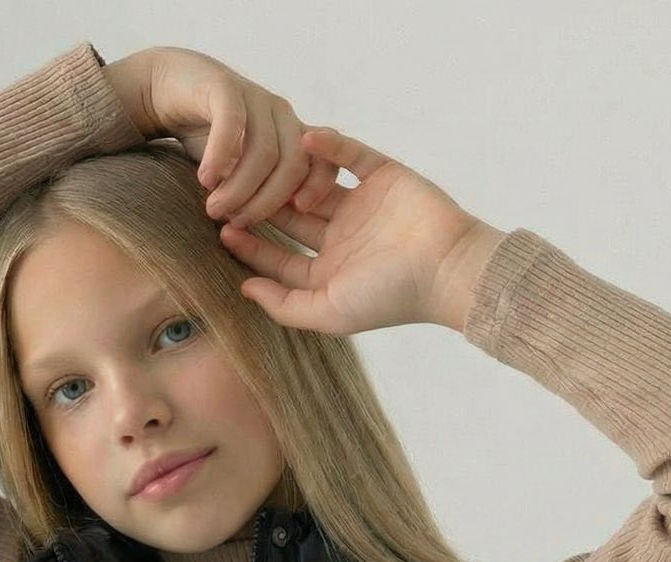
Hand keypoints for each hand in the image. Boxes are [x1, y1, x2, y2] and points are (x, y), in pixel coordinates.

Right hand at [107, 47, 339, 226]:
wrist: (168, 86)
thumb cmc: (207, 137)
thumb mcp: (238, 171)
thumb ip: (255, 194)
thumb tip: (261, 243)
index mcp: (292, 135)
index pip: (324, 162)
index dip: (317, 187)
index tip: (299, 211)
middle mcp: (280, 115)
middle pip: (292, 165)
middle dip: (267, 202)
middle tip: (236, 225)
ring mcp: (254, 98)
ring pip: (264, 151)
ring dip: (240, 188)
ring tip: (214, 210)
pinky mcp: (224, 86)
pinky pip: (232, 124)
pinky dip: (220, 156)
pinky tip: (205, 179)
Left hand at [217, 125, 500, 334]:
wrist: (447, 268)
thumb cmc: (389, 296)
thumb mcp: (328, 313)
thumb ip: (284, 306)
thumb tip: (244, 289)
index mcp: (330, 273)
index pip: (281, 258)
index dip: (251, 246)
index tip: (223, 227)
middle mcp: (342, 239)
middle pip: (290, 218)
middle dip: (261, 206)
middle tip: (230, 190)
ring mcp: (362, 206)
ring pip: (314, 182)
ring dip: (288, 174)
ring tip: (261, 163)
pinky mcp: (383, 175)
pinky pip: (349, 153)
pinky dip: (328, 144)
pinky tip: (303, 139)